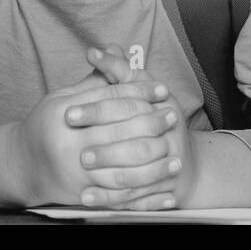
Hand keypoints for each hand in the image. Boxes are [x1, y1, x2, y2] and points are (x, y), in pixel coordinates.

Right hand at [10, 70, 172, 208]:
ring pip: (123, 169)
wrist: (22, 165)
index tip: (162, 89)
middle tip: (172, 116)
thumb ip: (94, 80)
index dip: (139, 92)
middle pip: (120, 132)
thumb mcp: (64, 98)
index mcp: (63, 114)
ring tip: (174, 151)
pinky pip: (120, 198)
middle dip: (151, 123)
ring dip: (153, 163)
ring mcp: (75, 173)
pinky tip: (165, 192)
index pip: (110, 100)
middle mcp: (68, 145)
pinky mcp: (82, 196)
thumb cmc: (47, 126)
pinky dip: (145, 198)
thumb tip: (116, 50)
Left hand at [64, 44, 200, 209]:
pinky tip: (87, 198)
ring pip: (137, 172)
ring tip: (80, 171)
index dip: (96, 109)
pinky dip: (111, 199)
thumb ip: (117, 71)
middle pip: (136, 140)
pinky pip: (136, 197)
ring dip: (107, 173)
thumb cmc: (156, 117)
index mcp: (163, 104)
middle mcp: (170, 133)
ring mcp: (170, 163)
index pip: (127, 104)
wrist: (183, 164)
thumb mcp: (141, 90)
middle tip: (74, 148)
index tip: (67, 114)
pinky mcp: (165, 190)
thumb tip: (93, 50)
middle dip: (103, 145)